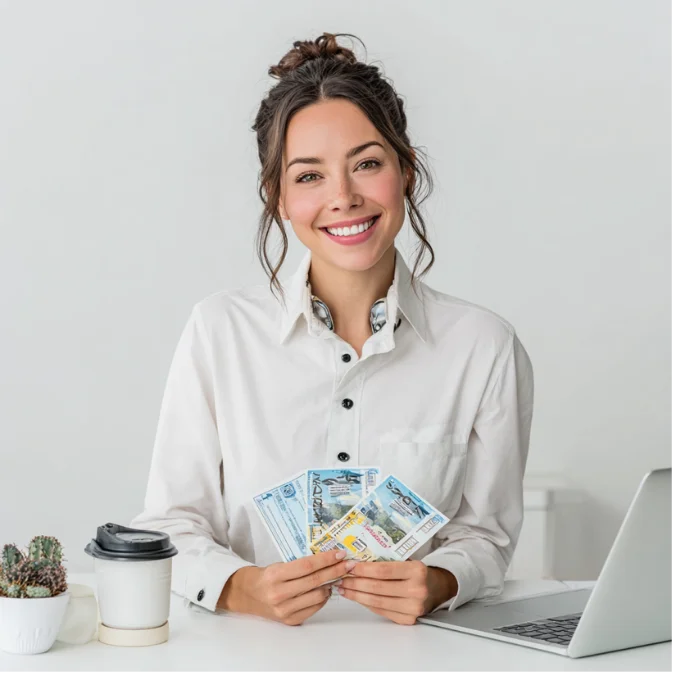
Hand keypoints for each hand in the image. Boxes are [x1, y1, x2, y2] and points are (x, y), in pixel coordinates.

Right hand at [218, 551, 355, 625]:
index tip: (340, 554)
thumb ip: (300, 564)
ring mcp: (285, 610)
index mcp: (275, 575)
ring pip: (318, 596)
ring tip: (338, 575)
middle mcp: (279, 594)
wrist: (248, 596)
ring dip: (331, 585)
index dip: (326, 560)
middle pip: (315, 581)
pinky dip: (323, 597)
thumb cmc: (266, 576)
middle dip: (335, 571)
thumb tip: (328, 559)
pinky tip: (326, 588)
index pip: (306, 566)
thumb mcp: (278, 564)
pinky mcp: (290, 621)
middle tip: (349, 564)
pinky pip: (314, 608)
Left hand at [337, 560, 457, 624]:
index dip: (363, 569)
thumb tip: (356, 562)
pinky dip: (366, 603)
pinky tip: (356, 597)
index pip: (384, 571)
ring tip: (343, 588)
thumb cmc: (417, 571)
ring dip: (356, 595)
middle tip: (340, 577)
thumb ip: (386, 562)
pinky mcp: (408, 620)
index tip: (349, 566)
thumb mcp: (407, 560)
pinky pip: (381, 611)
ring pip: (377, 601)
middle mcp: (416, 590)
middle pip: (378, 588)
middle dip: (355, 583)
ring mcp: (413, 608)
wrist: (437, 589)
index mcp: (417, 571)